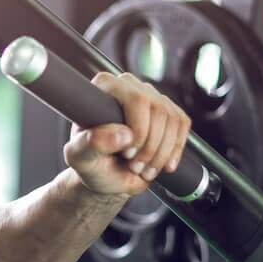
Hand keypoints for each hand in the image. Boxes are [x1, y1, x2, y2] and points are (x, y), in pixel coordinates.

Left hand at [64, 72, 190, 195]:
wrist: (106, 175)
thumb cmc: (89, 163)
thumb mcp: (80, 157)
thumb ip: (91, 143)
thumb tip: (122, 135)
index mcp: (104, 87)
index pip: (136, 99)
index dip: (139, 130)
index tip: (126, 154)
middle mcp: (129, 86)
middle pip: (158, 110)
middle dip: (150, 146)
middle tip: (135, 166)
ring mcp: (150, 97)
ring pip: (172, 120)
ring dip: (162, 152)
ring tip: (144, 169)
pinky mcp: (167, 111)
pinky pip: (182, 125)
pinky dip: (175, 150)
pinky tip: (163, 165)